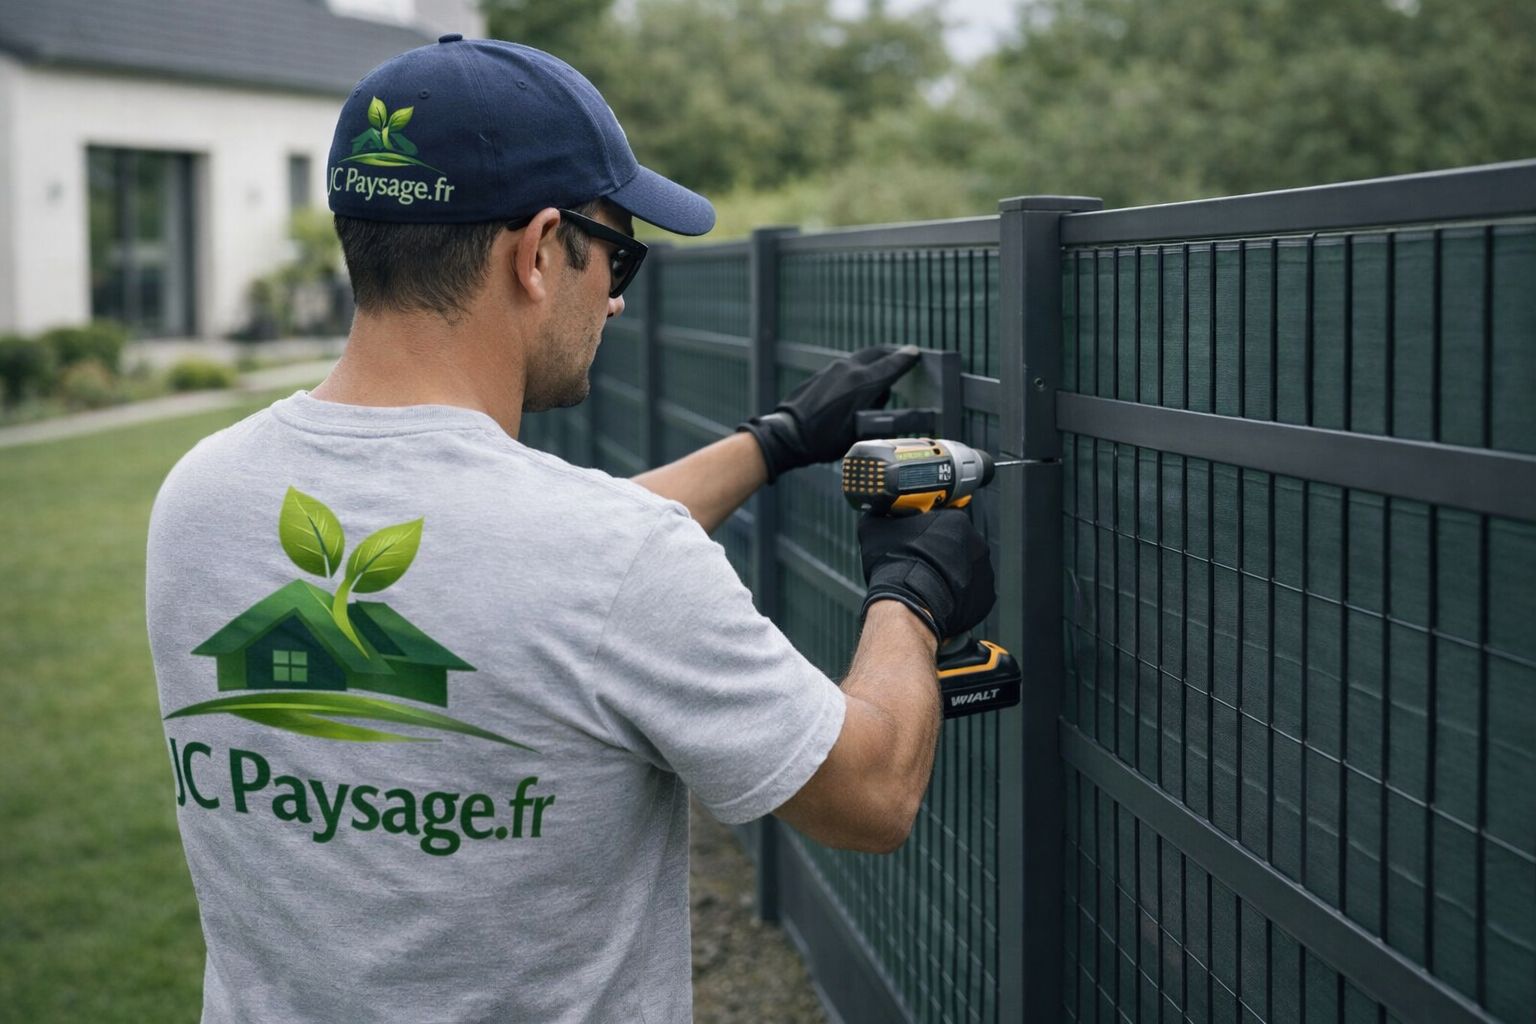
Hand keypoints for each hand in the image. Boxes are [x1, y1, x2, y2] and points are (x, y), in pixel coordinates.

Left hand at [736, 345, 920, 481]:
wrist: (787, 435)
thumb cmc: (823, 440)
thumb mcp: (860, 434)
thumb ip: (883, 419)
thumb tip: (903, 412)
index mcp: (862, 383)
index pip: (892, 364)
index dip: (907, 359)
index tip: (916, 353)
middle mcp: (849, 369)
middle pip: (878, 352)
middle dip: (893, 353)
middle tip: (905, 356)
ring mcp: (834, 369)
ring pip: (863, 358)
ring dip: (876, 361)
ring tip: (885, 372)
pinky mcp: (823, 374)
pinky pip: (849, 365)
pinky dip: (861, 368)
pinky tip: (862, 383)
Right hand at [857, 509, 995, 641]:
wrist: (907, 602)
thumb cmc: (896, 565)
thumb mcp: (875, 529)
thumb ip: (879, 515)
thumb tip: (875, 512)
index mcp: (956, 521)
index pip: (944, 521)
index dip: (927, 532)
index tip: (915, 541)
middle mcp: (976, 544)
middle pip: (958, 546)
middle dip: (941, 554)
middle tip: (920, 563)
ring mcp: (984, 572)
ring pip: (966, 570)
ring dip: (951, 575)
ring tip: (927, 583)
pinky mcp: (984, 598)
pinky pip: (971, 595)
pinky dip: (958, 598)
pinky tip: (938, 598)